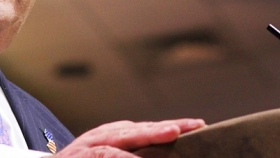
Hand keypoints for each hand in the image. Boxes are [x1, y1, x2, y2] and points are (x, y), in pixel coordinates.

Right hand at [54, 119, 204, 156]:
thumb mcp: (112, 155)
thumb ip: (133, 153)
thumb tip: (164, 153)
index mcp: (113, 137)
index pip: (147, 130)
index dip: (172, 127)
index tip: (200, 126)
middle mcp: (102, 137)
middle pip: (139, 129)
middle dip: (166, 126)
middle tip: (193, 126)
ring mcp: (88, 146)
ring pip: (121, 138)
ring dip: (147, 134)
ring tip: (171, 133)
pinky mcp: (79, 157)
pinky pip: (102, 155)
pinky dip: (120, 156)